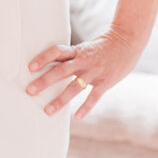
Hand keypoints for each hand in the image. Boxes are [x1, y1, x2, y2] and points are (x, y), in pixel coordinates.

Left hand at [25, 27, 141, 119]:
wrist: (127, 41)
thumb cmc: (102, 46)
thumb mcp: (84, 48)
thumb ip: (71, 58)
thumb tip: (51, 68)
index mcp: (77, 51)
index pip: (56, 51)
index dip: (43, 58)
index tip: (30, 67)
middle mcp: (83, 61)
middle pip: (60, 71)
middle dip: (44, 81)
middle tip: (29, 91)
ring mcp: (94, 72)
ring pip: (74, 87)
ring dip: (60, 99)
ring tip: (47, 110)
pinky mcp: (106, 82)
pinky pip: (94, 97)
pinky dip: (86, 107)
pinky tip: (77, 117)